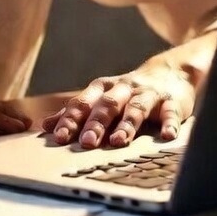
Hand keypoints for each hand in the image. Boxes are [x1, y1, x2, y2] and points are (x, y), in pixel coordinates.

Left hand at [41, 65, 194, 148]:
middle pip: (107, 105)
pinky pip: (170, 112)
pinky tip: (167, 136)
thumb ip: (76, 112)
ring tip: (118, 141)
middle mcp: (123, 89)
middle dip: (96, 123)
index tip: (59, 137)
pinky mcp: (171, 102)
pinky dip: (169, 124)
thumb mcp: (100, 98)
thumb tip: (45, 127)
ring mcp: (148, 95)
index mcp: (102, 89)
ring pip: (136, 108)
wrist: (170, 73)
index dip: (70, 119)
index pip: (82, 103)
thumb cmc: (127, 93)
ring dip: (127, 124)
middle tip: (86, 143)